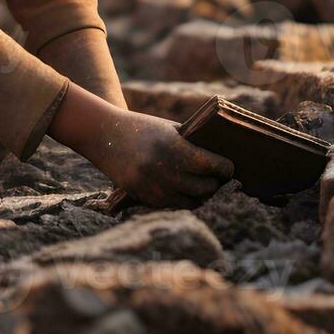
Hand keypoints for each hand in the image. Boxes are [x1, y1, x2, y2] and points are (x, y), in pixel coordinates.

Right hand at [49, 84, 232, 207]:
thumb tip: (220, 160)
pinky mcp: (143, 196)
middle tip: (219, 179)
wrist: (104, 134)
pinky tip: (185, 192)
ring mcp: (153, 186)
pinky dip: (181, 200)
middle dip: (214, 183)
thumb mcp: (170, 130)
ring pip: (190, 201)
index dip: (225, 168)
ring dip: (199, 195)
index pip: (212, 165)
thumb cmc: (141, 128)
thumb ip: (192, 145)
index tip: (230, 168)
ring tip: (204, 188)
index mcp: (175, 148)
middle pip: (205, 187)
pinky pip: (172, 205)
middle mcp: (165, 170)